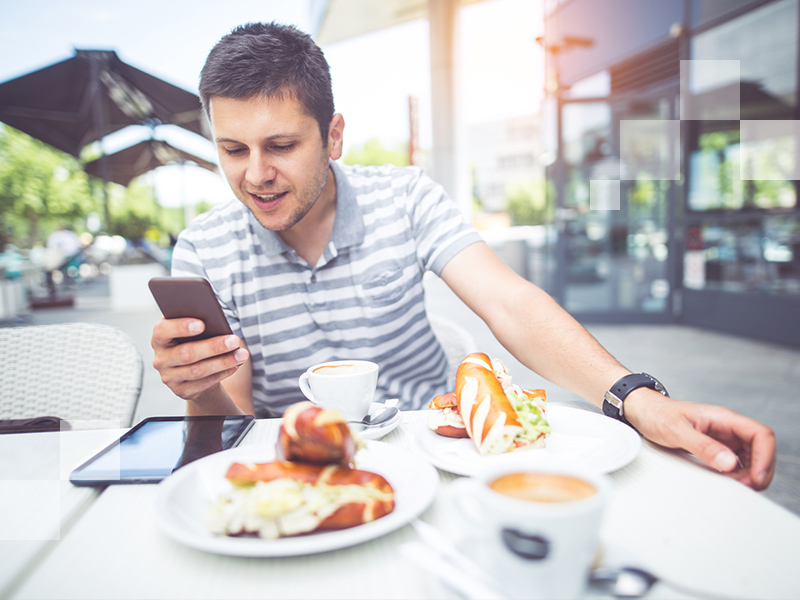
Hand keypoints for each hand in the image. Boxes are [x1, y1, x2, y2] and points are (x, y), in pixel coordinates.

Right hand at [151, 318, 248, 400]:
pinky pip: (205, 383)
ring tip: (242, 354)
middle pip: (186, 354)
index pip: (162, 331)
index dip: (180, 327)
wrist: (192, 368)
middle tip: (234, 340)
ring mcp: (169, 377)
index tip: (202, 324)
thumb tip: (215, 318)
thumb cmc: (194, 340)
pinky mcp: (182, 391)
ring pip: (198, 370)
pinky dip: (223, 372)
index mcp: (159, 338)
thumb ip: (196, 321)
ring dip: (223, 362)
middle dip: (213, 347)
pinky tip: (236, 365)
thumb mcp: (192, 330)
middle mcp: (161, 359)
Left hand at [624, 389, 775, 489]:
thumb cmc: (656, 414)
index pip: (760, 434)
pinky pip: (733, 462)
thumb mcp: (677, 431)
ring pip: (749, 457)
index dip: (766, 456)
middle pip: (759, 448)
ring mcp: (721, 437)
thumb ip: (703, 446)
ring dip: (748, 474)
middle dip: (759, 470)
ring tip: (736, 486)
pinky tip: (726, 482)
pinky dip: (735, 474)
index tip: (757, 476)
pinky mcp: (713, 446)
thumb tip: (729, 463)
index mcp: (722, 418)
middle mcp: (726, 427)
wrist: (641, 411)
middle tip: (747, 487)